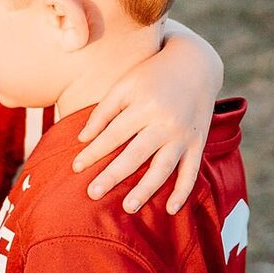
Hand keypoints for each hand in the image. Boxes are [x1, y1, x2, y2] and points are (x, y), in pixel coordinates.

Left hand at [72, 22, 223, 214]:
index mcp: (144, 106)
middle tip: (92, 194)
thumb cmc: (152, 74)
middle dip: (113, 175)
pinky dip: (182, 191)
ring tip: (128, 208)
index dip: (93, 152)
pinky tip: (170, 210)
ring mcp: (183, 135)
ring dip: (146, 189)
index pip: (114, 134)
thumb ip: (104, 111)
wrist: (196, 63)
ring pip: (163, 167)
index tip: (75, 167)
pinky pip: (191, 171)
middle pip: (136, 155)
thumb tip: (82, 138)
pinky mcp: (198, 143)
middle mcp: (165, 123)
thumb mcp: (125, 84)